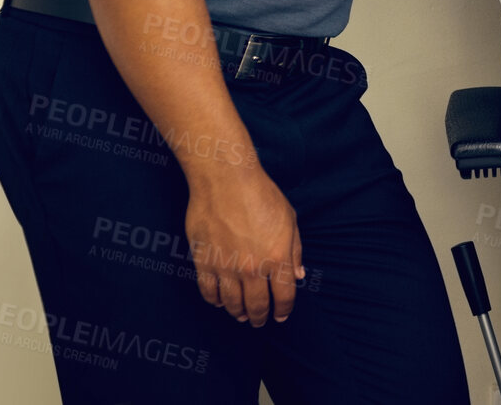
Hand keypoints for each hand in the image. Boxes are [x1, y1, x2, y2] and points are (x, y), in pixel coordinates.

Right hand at [186, 168, 303, 326]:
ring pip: (232, 303)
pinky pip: (208, 292)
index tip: (281, 315)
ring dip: (237, 312)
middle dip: (260, 317)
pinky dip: (214, 301)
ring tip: (240, 314)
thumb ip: (294, 251)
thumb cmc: (260, 194)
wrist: (225, 180)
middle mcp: (252, 268)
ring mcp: (226, 267)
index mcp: (277, 258)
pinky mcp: (204, 262)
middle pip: (257, 305)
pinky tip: (219, 302)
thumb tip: (297, 275)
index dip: (284, 310)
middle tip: (259, 321)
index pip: (284, 296)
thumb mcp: (289, 219)